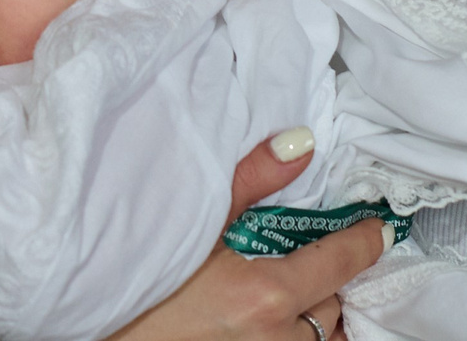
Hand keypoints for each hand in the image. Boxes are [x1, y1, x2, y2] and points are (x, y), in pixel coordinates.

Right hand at [103, 131, 381, 340]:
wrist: (90, 332)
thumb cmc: (136, 279)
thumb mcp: (191, 222)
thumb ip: (250, 181)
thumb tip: (300, 145)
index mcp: (265, 295)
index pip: (340, 263)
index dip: (364, 240)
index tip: (376, 228)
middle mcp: (275, 340)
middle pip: (332, 305)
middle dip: (327, 277)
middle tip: (311, 250)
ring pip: (317, 338)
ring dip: (314, 314)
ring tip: (294, 288)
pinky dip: (296, 333)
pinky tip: (277, 319)